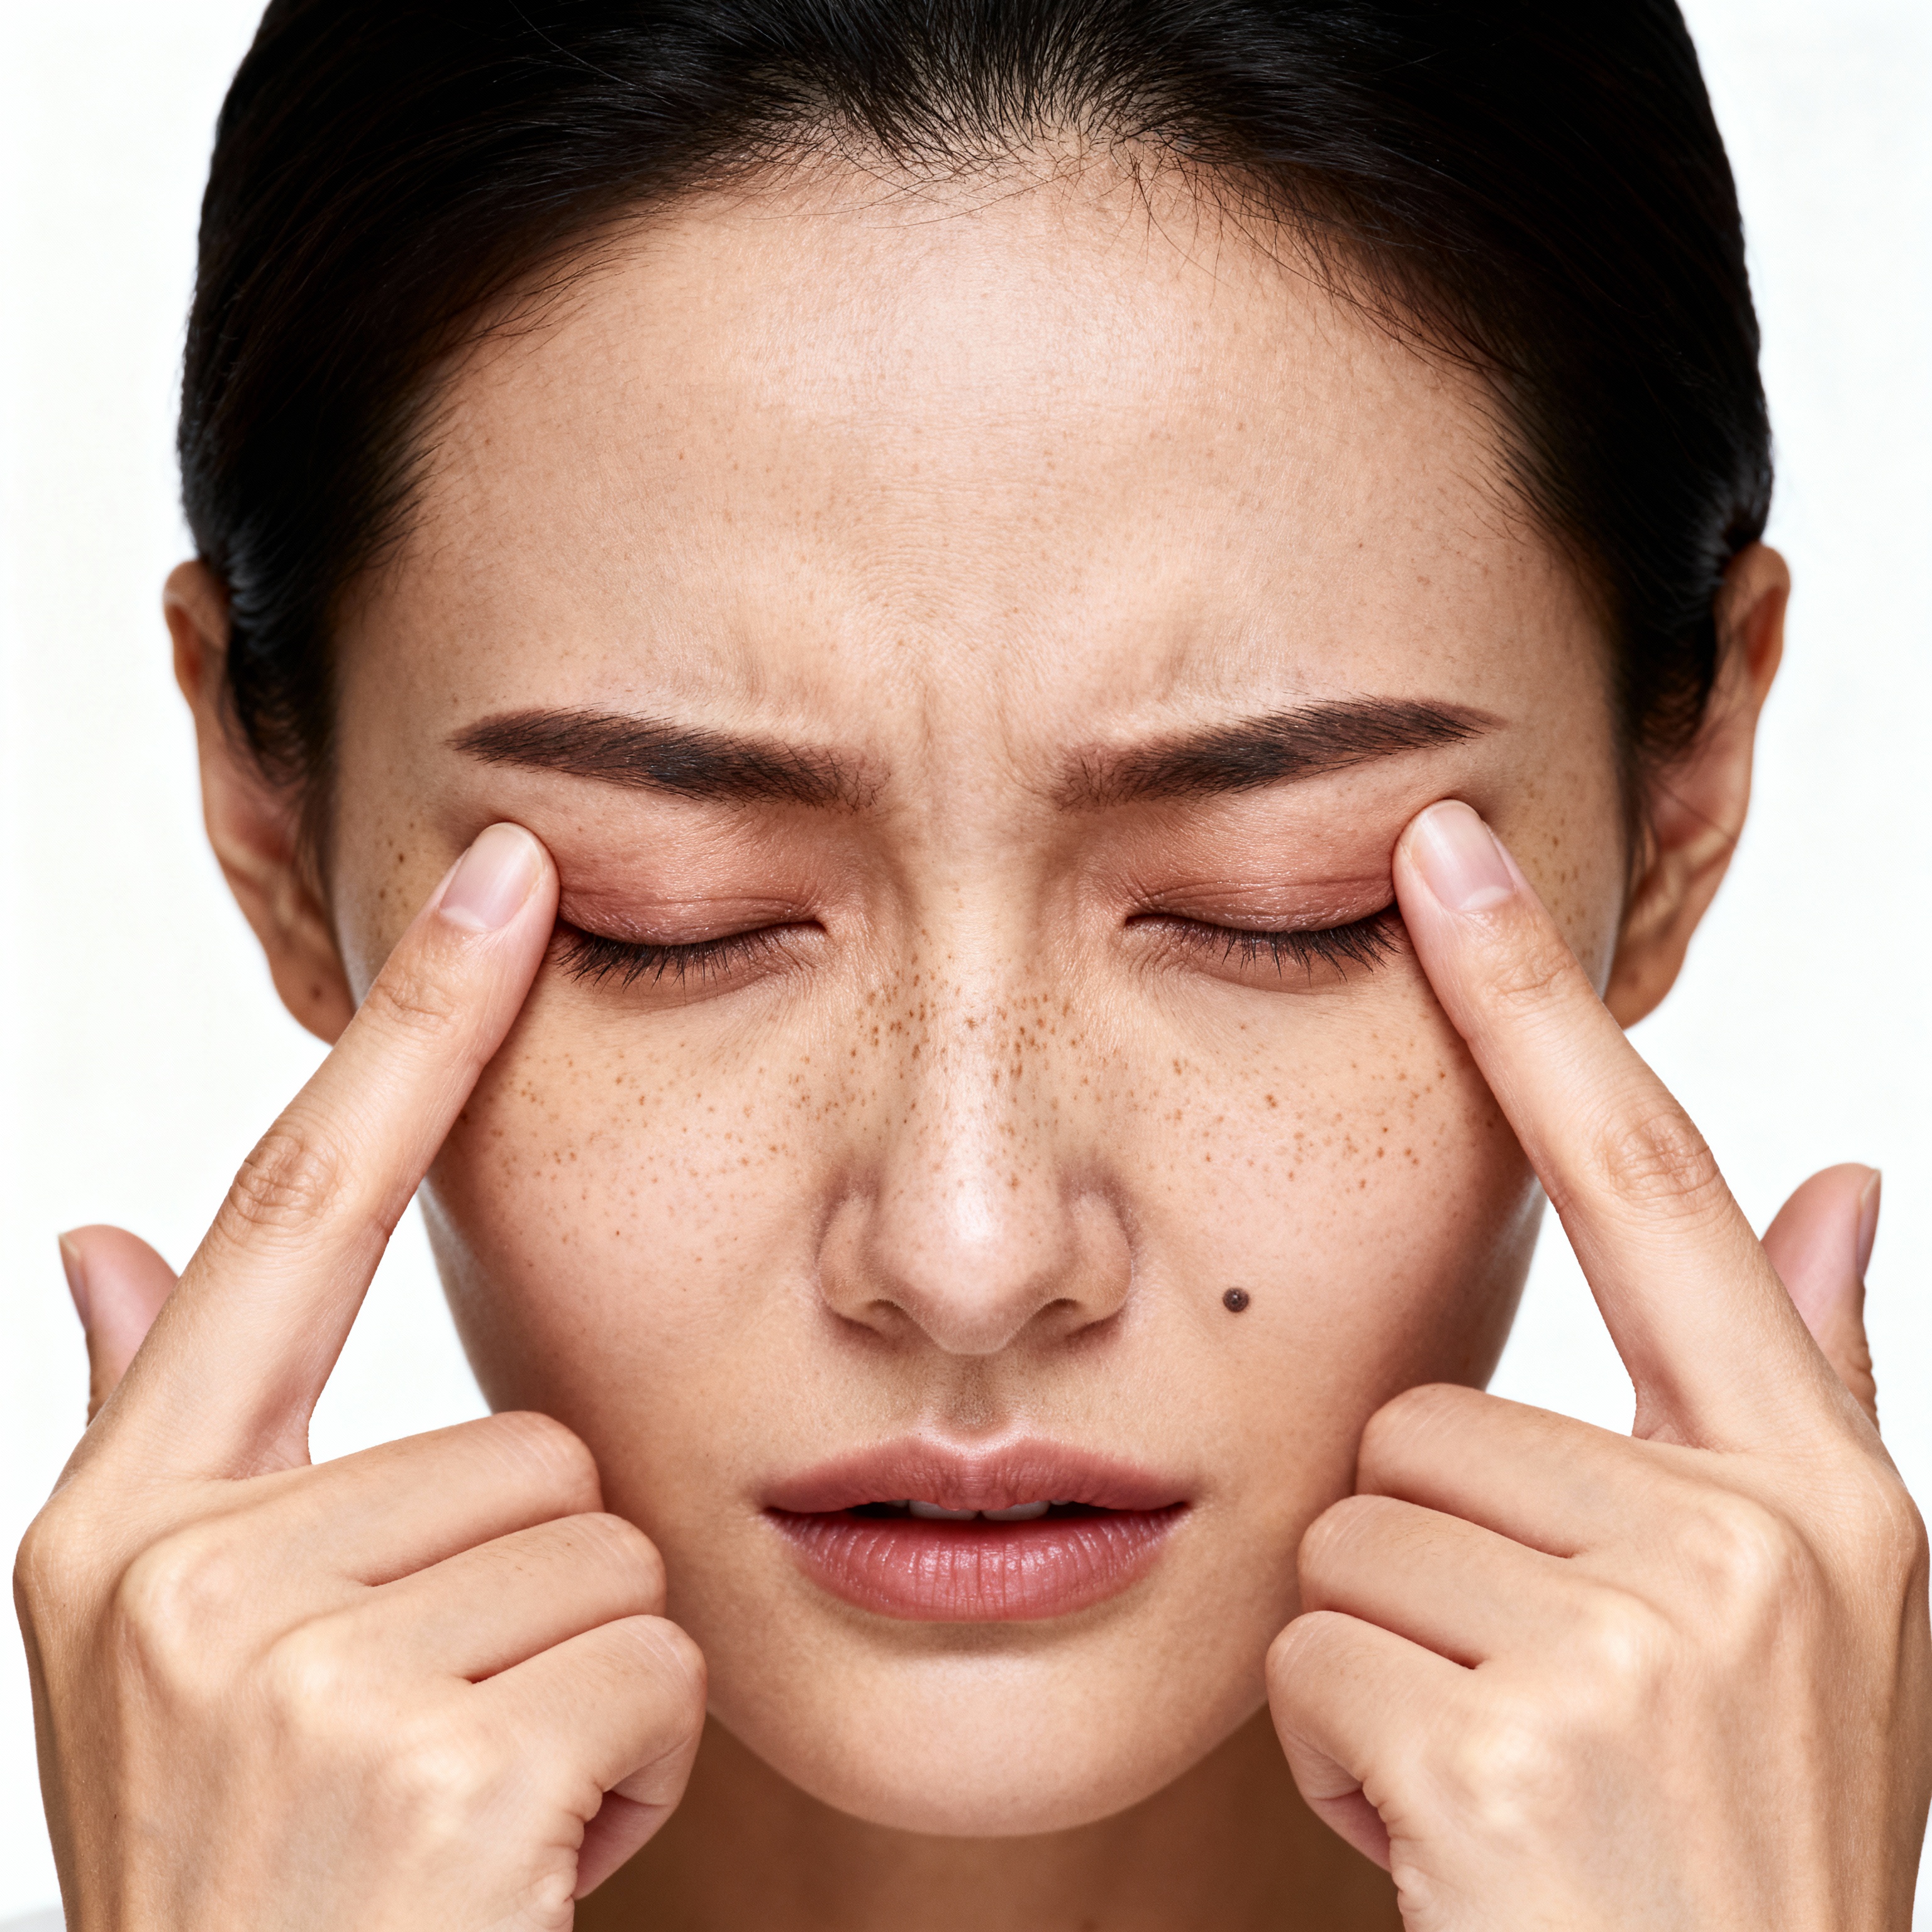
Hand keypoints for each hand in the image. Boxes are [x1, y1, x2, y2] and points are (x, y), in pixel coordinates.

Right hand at [14, 824, 704, 1930]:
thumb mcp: (163, 1657)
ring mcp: (301, 1679)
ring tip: (478, 1803)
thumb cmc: (257, 1873)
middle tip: (445, 1736)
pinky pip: (654, 1664)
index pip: (297, 1203)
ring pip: (608, 1548)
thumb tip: (99, 1236)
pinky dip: (633, 1769)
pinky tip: (524, 1867)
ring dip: (584, 1682)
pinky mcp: (434, 1776)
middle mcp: (190, 1576)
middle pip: (532, 1440)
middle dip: (535, 1589)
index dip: (412, 1028)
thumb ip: (153, 1422)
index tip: (501, 878)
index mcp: (128, 1522)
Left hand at [1267, 801, 1929, 1929]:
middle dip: (1430, 1565)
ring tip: (1495, 1774)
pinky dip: (1338, 1753)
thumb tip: (1850, 1181)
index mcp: (1815, 1489)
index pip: (1647, 1181)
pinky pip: (1306, 1653)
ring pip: (1349, 1534)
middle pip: (1423, 1419)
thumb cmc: (1736, 1845)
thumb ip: (1818, 1381)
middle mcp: (1745, 1539)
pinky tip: (1448, 1839)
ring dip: (1382, 1661)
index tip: (1452, 852)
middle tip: (1525, 1706)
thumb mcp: (1824, 1620)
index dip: (1535, 1004)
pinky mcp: (1505, 1741)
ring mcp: (1634, 1643)